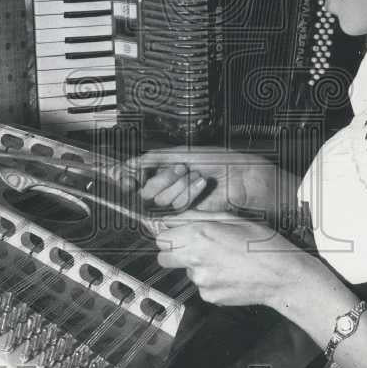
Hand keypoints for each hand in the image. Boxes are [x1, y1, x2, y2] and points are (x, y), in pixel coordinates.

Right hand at [119, 146, 283, 216]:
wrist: (239, 175)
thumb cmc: (216, 160)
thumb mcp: (180, 153)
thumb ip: (151, 159)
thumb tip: (128, 164)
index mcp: (161, 170)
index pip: (134, 178)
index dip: (128, 179)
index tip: (127, 180)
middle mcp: (166, 188)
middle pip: (145, 192)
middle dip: (162, 179)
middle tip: (180, 169)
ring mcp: (176, 202)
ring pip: (160, 201)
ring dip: (178, 185)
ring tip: (194, 175)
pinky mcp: (187, 214)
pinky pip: (176, 207)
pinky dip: (188, 193)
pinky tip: (200, 183)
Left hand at [154, 218, 305, 307]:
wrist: (282, 276)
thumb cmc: (263, 244)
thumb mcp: (233, 219)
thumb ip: (199, 217)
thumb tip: (175, 219)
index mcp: (199, 236)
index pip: (161, 238)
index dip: (169, 235)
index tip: (177, 234)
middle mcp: (196, 260)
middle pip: (164, 258)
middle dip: (173, 252)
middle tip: (194, 247)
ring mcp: (201, 281)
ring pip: (186, 271)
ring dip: (197, 265)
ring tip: (224, 259)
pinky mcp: (209, 296)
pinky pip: (201, 285)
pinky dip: (210, 279)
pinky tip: (229, 273)